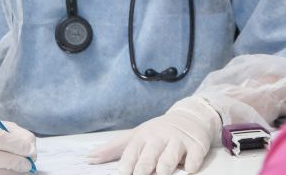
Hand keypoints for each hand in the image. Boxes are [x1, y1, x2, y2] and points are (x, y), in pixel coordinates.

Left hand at [89, 96, 220, 174]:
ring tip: (161, 173)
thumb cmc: (159, 132)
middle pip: (148, 159)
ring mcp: (179, 142)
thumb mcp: (137, 136)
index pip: (130, 154)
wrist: (191, 117)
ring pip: (168, 160)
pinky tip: (188, 169)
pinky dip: (190, 166)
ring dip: (163, 169)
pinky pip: (194, 160)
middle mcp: (159, 138)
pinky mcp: (197, 147)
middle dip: (142, 170)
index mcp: (143, 137)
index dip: (125, 167)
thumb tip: (89, 158)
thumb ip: (114, 148)